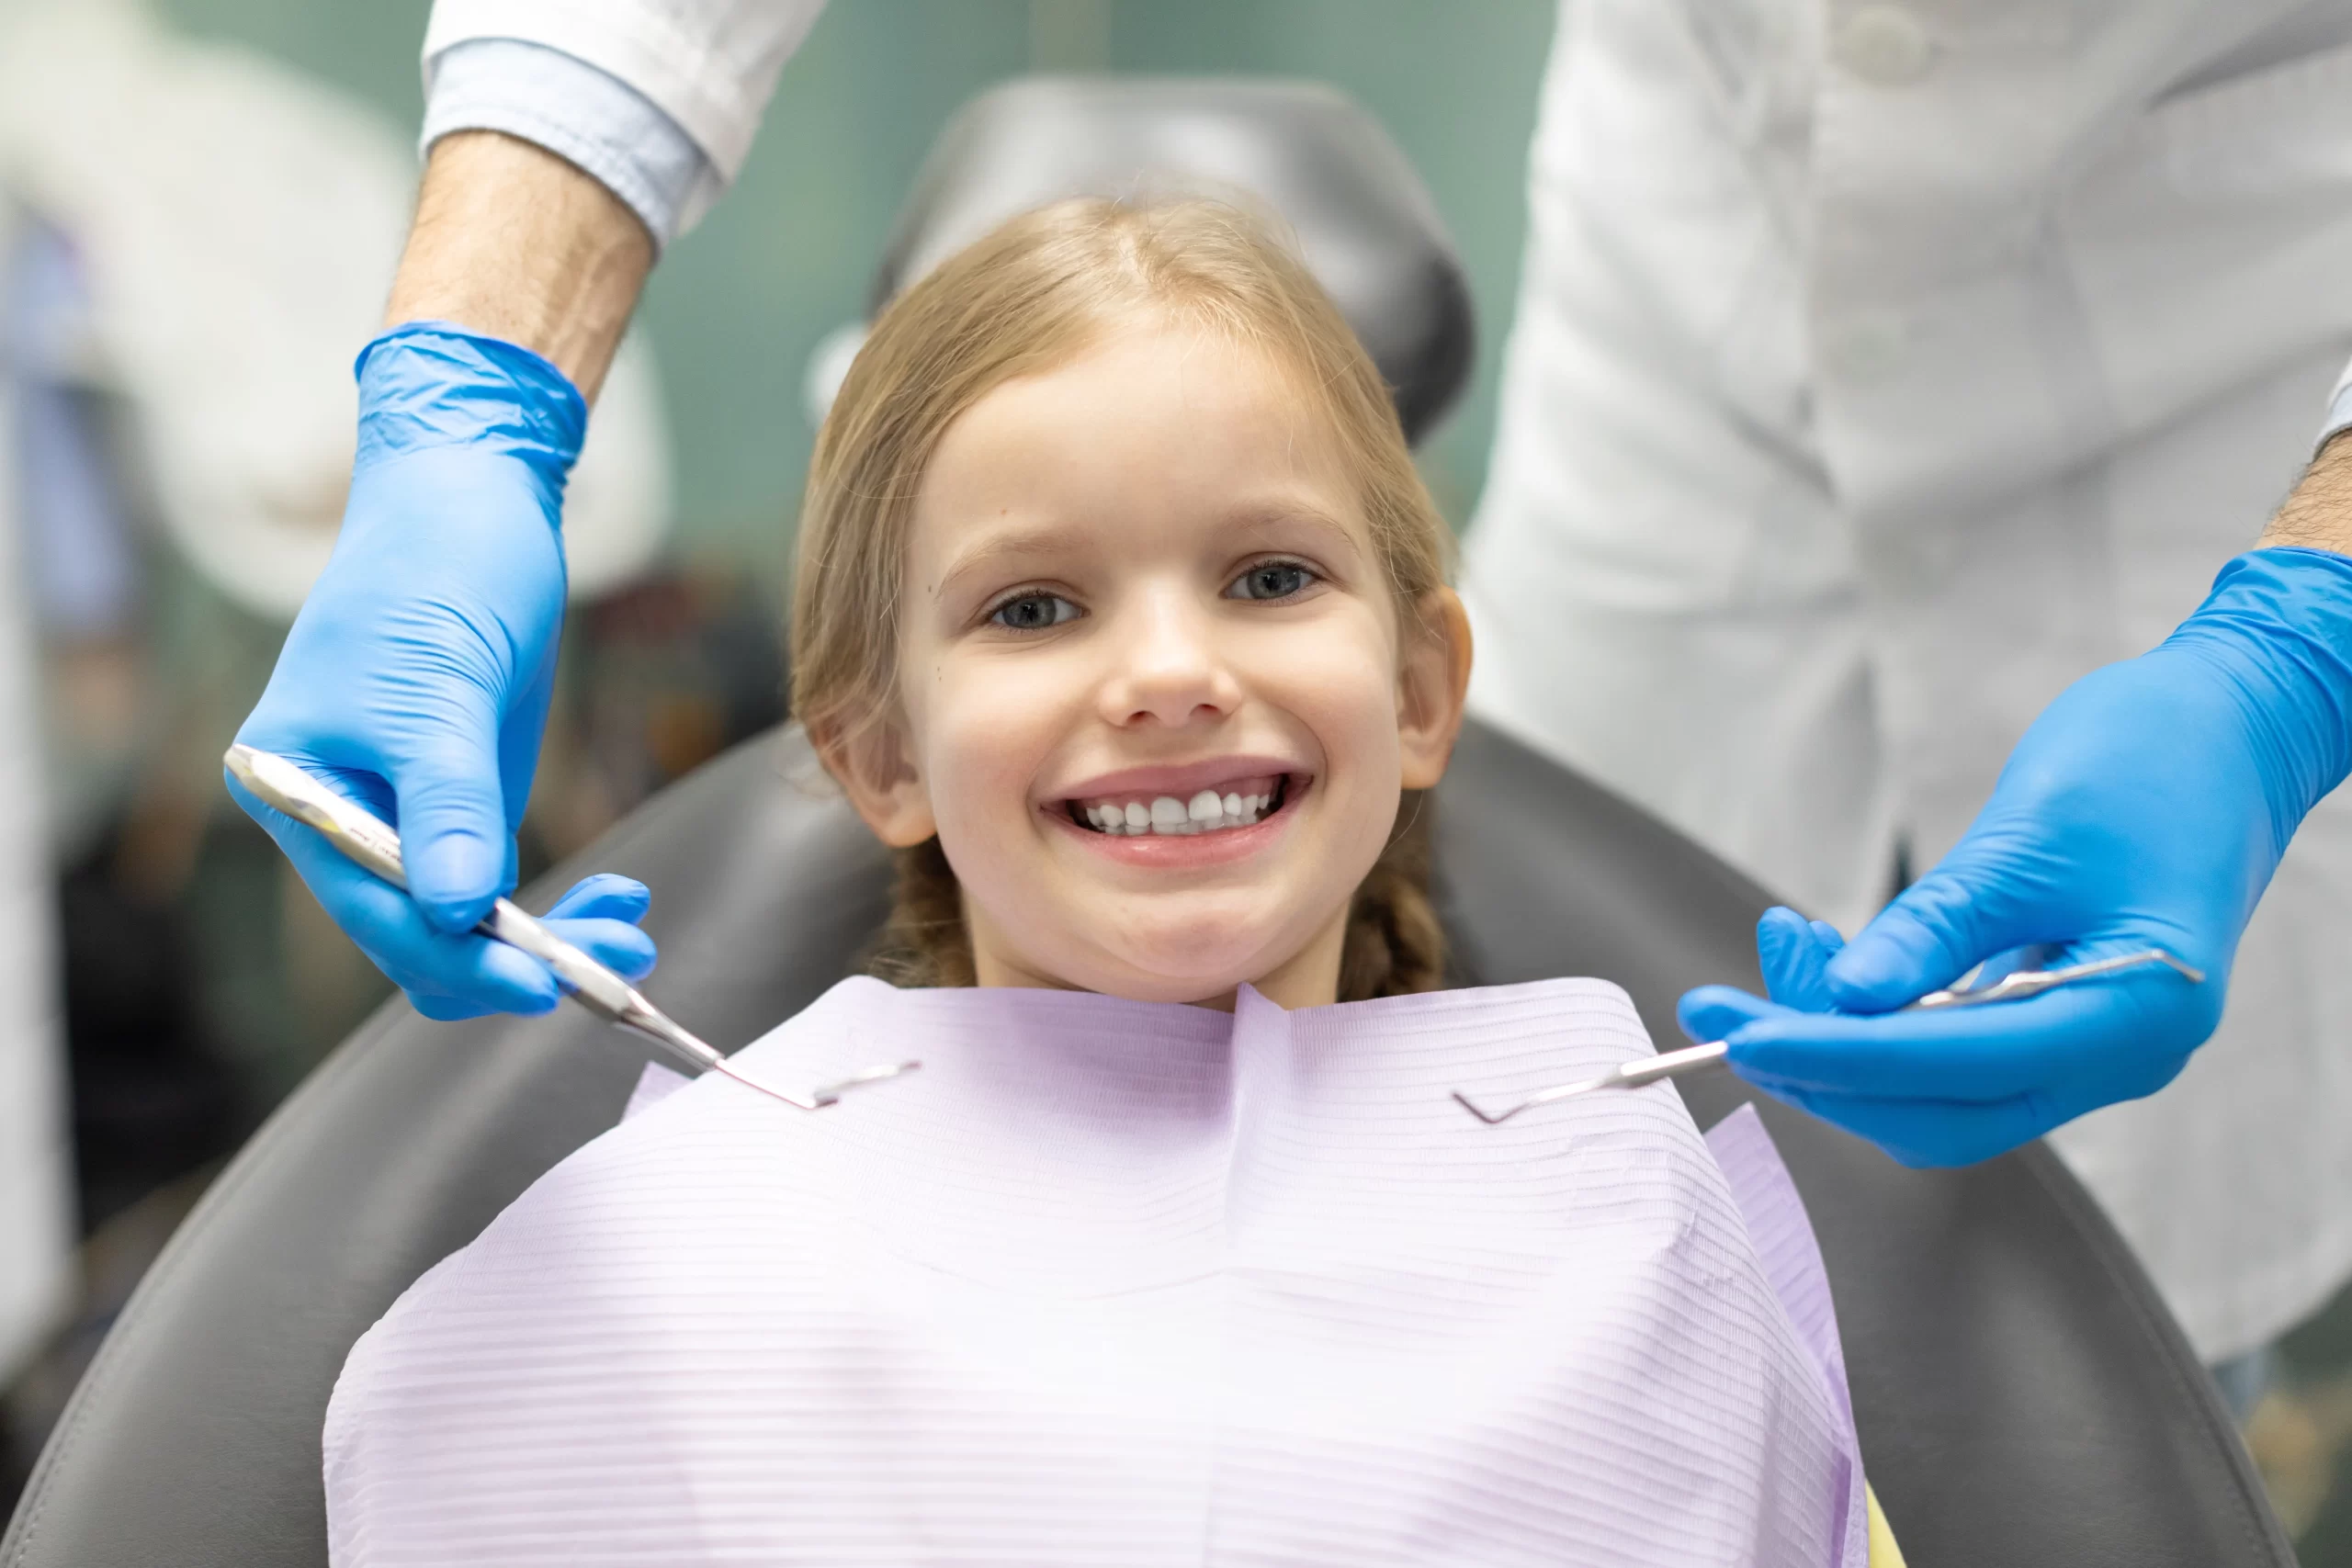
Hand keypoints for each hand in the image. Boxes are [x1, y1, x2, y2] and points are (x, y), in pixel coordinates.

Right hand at [231, 322, 645, 1018]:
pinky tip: (619, 898)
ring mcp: (401, 816)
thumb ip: (447, 803)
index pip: (377, 914)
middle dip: (518, 959)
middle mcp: (338, 820)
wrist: (472, 499)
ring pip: (465, 926)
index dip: (462, 958)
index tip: (546, 983)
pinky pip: (493, 891)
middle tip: (622, 959)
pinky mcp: (457, 805)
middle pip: (420, 937)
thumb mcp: (440, 688)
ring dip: (550, 943)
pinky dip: (556, 909)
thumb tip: (453, 911)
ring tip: (633, 932)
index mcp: (296, 793)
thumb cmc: (437, 570)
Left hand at [1679, 549, 2351, 1165]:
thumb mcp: (2029, 836)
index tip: (1739, 1033)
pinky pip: (1953, 1044)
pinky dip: (1880, 1012)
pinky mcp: (2059, 1014)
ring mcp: (2090, 1043)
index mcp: (2133, 1015)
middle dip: (1821, 1067)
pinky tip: (1823, 956)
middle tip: (1721, 1007)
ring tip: (1777, 947)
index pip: (1955, 1071)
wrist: (2232, 724)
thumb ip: (1939, 925)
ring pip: (1937, 1088)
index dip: (1837, 1059)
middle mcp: (2117, 1055)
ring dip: (1839, 1035)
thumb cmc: (2150, 761)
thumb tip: (1844, 998)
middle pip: (1938, 1112)